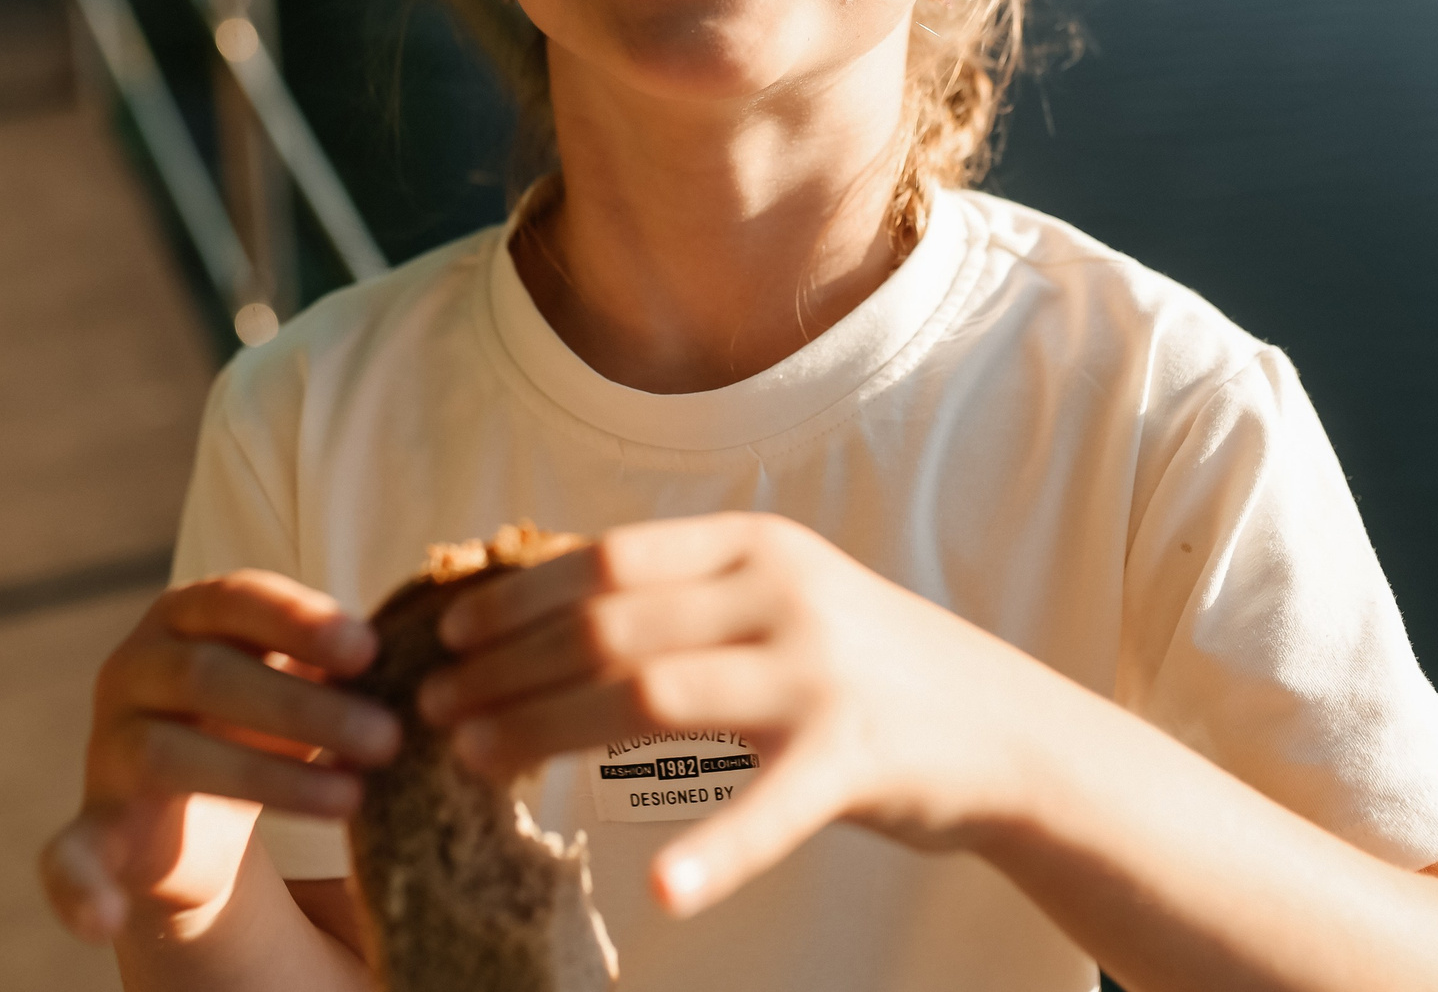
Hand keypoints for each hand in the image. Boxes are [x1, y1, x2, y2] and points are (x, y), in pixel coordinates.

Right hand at [39, 572, 400, 941]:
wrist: (189, 804)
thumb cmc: (265, 716)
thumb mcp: (300, 680)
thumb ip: (343, 666)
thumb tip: (436, 663)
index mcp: (184, 615)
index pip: (236, 597)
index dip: (300, 619)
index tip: (370, 649)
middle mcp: (134, 668)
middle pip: (210, 675)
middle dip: (306, 709)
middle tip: (390, 739)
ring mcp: (109, 748)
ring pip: (173, 754)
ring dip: (268, 780)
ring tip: (353, 802)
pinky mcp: (93, 826)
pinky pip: (68, 857)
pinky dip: (78, 889)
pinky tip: (100, 921)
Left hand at [418, 513, 1043, 917]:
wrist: (1005, 728)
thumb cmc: (863, 666)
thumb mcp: (778, 599)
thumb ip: (686, 597)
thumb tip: (551, 601)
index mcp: (755, 545)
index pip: (611, 558)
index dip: (521, 593)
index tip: (449, 631)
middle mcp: (782, 594)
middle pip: (611, 626)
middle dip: (507, 667)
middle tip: (432, 707)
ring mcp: (819, 674)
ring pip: (651, 696)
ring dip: (547, 729)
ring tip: (473, 761)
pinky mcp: (855, 758)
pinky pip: (770, 811)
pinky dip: (715, 853)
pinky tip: (662, 893)